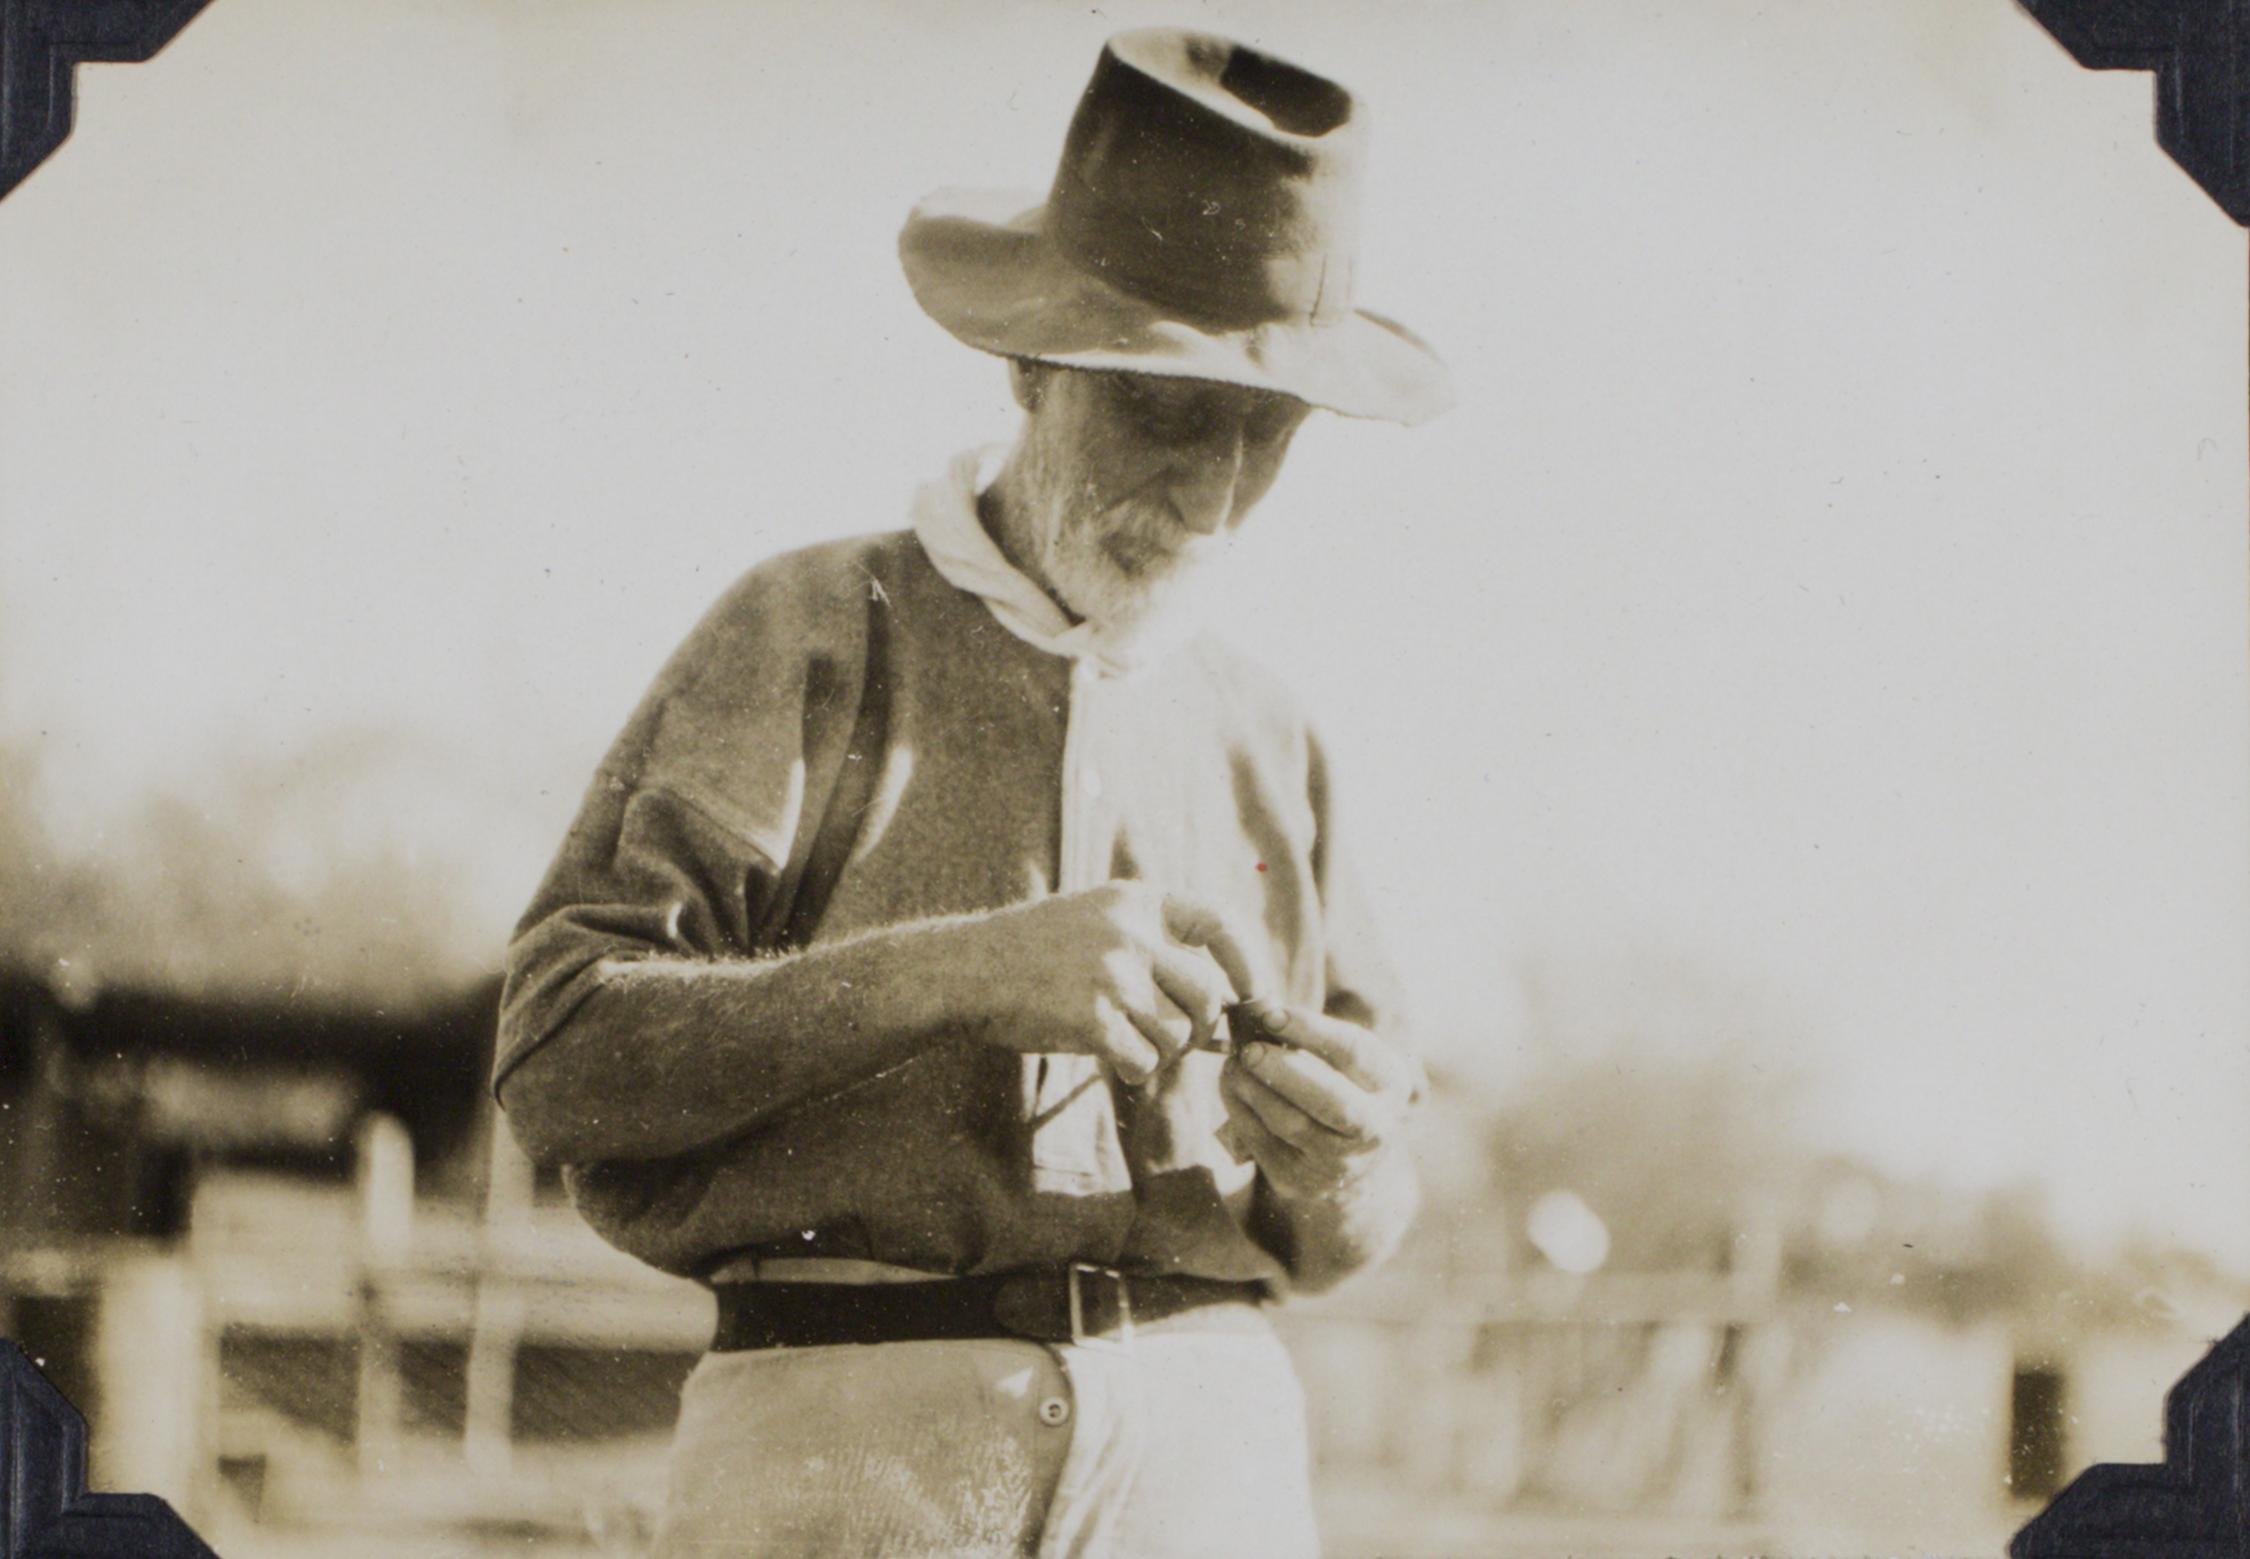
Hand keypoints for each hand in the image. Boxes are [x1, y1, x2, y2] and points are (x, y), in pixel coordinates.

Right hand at [955, 882, 1257, 1083]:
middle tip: (1175, 1042)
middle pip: (1206, 994)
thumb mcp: (1098, 929)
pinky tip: (1112, 1062)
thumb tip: (1225, 1023)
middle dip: (1200, 1030)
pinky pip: (1142, 1060)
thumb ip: (1158, 962)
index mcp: (1136, 901)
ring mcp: (1110, 973)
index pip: (1218, 922)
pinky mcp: (1090, 1017)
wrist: (965, 969)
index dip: (1245, 962)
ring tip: (1131, 1048)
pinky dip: (1134, 1071)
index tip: (1251, 995)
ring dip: (1162, 1053)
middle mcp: (1130, 932)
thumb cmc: (1036, 956)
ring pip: (1177, 1034)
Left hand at [1218, 1002, 1418, 1200]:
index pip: (1353, 1053)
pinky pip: (1264, 1143)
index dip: (1310, 1031)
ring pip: (1292, 1124)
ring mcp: (1340, 1162)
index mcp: (1390, 1084)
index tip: (1270, 1014)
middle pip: (1331, 1101)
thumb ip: (1310, 1034)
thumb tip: (1259, 1012)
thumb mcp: (1341, 1056)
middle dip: (1284, 1072)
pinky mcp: (1302, 1181)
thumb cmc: (1338, 1082)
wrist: (1345, 1153)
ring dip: (1255, 1090)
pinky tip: (1232, 1085)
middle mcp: (1375, 1128)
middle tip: (1249, 1050)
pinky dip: (1241, 1109)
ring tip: (1235, 1064)